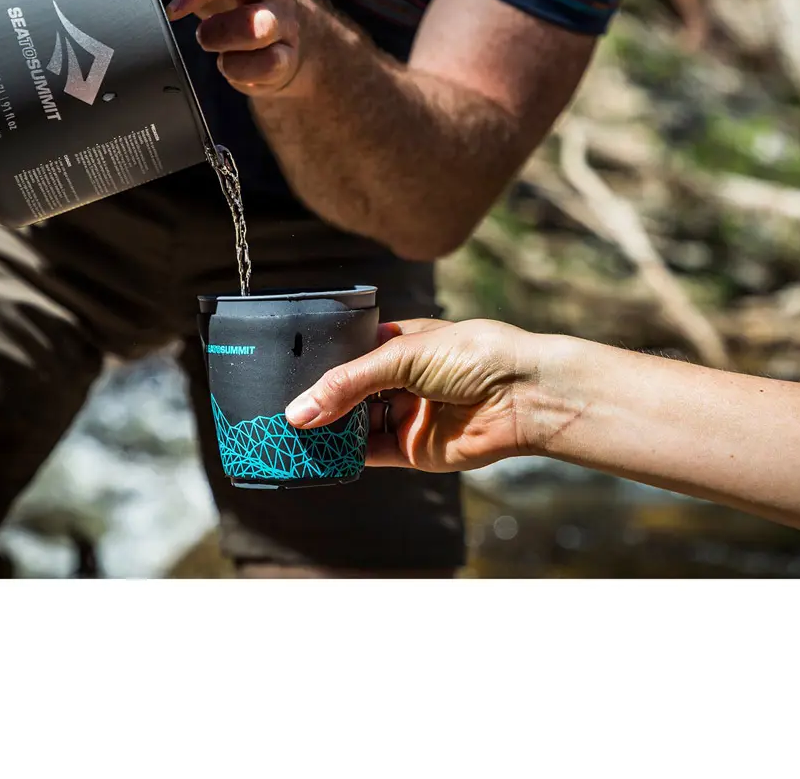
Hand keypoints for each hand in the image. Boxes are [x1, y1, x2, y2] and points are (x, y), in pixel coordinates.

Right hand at [284, 318, 541, 470]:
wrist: (521, 395)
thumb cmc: (473, 355)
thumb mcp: (402, 355)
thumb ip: (347, 383)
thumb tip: (298, 412)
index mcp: (400, 343)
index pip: (348, 355)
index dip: (319, 367)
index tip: (282, 376)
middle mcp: (401, 379)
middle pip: (348, 394)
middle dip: (318, 402)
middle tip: (277, 410)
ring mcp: (406, 415)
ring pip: (354, 425)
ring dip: (326, 431)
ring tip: (288, 434)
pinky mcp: (413, 450)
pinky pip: (369, 454)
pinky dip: (344, 456)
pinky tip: (318, 453)